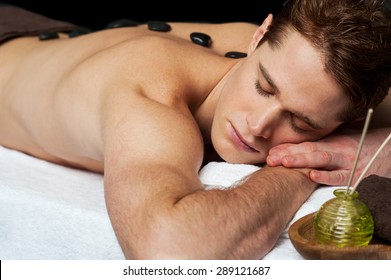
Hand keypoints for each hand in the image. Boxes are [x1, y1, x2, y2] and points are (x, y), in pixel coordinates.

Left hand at [266, 128, 390, 185]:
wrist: (389, 150)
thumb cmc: (360, 145)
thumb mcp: (341, 139)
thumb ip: (321, 142)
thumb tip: (294, 141)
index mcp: (330, 142)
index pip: (305, 144)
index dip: (287, 148)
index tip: (270, 152)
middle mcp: (336, 150)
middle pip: (309, 150)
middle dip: (288, 154)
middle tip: (270, 159)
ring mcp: (346, 162)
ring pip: (322, 160)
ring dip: (303, 161)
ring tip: (286, 162)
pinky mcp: (356, 175)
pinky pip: (339, 176)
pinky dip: (326, 176)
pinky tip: (312, 175)